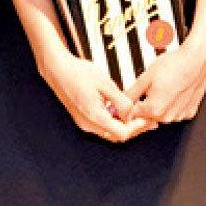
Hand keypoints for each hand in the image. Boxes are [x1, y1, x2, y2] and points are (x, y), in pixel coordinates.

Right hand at [39, 48, 156, 142]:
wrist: (57, 69)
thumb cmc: (79, 73)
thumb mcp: (105, 83)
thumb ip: (120, 100)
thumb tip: (131, 113)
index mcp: (95, 116)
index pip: (122, 133)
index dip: (137, 127)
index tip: (147, 119)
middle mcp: (88, 124)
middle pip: (116, 135)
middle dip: (133, 129)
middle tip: (148, 121)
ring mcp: (83, 123)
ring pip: (109, 132)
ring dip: (124, 126)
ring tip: (137, 116)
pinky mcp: (82, 118)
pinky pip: (102, 126)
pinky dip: (114, 122)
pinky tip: (121, 112)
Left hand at [126, 41, 205, 124]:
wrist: (196, 61)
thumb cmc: (173, 66)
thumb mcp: (146, 77)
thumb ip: (132, 93)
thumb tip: (122, 102)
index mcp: (153, 109)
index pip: (134, 116)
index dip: (129, 107)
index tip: (130, 100)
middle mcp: (167, 116)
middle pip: (148, 117)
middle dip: (144, 106)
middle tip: (148, 89)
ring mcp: (179, 116)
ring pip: (162, 116)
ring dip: (158, 106)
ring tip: (162, 87)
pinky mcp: (189, 112)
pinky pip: (175, 113)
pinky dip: (172, 105)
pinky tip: (172, 91)